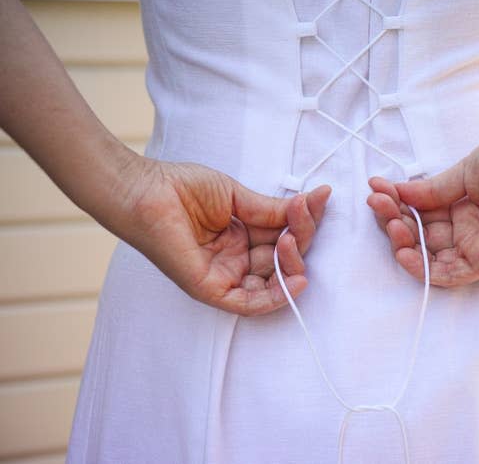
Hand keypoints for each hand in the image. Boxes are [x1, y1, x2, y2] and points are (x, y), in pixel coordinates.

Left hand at [115, 156, 330, 315]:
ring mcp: (224, 276)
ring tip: (291, 240)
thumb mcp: (238, 197)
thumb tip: (312, 200)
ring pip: (271, 284)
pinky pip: (247, 304)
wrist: (146, 190)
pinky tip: (297, 281)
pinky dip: (275, 298)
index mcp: (244, 238)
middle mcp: (237, 260)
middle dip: (300, 240)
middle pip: (283, 261)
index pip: (285, 238)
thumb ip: (273, 210)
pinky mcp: (210, 289)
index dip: (303, 223)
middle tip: (301, 214)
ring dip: (291, 265)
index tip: (318, 198)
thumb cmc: (183, 188)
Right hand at [367, 126, 478, 286]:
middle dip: (394, 222)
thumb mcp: (461, 173)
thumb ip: (429, 190)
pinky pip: (452, 273)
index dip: (396, 206)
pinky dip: (424, 268)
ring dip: (404, 245)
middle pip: (420, 238)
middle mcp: (467, 232)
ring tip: (389, 222)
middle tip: (378, 202)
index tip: (376, 188)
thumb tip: (395, 191)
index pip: (420, 217)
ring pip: (431, 258)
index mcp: (461, 210)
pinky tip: (403, 251)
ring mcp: (478, 246)